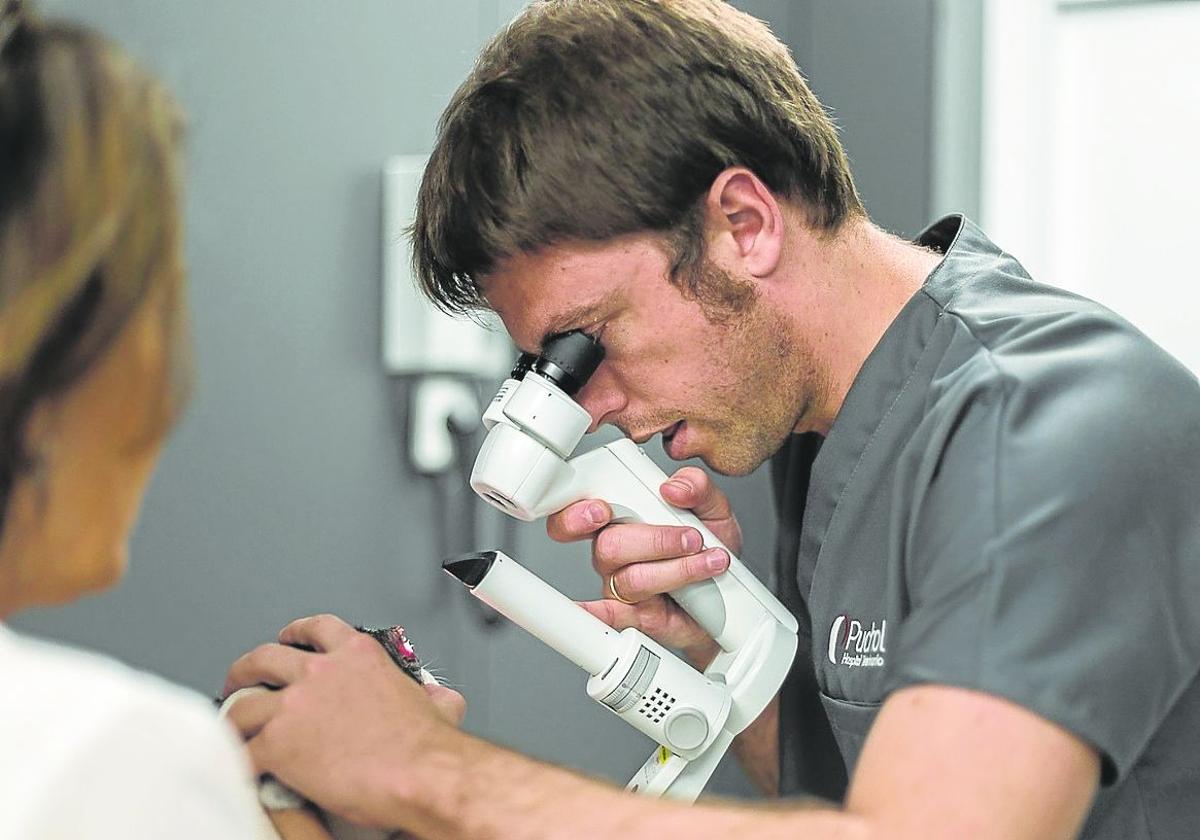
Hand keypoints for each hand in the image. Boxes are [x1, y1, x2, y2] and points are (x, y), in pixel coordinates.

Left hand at [223, 614, 465, 828]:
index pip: (317, 628)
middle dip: (247, 670)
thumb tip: (438, 698)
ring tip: (234, 728)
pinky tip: (242, 767)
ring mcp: (294, 707)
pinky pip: (243, 751)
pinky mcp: (278, 745)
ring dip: (234, 717)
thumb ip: (431, 694)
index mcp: (358, 656)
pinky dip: (239, 760)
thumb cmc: (426, 747)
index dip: (296, 632)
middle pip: (264, 658)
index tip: (289, 638)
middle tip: (243, 681)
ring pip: (243, 706)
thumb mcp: (438, 704)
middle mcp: (321, 673)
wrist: (418, 775)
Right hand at [546, 466, 740, 667]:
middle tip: (691, 538)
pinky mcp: (634, 615)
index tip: (601, 511)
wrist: (728, 591)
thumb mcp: (711, 507)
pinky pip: (611, 616)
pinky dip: (598, 614)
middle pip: (609, 545)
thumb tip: (675, 487)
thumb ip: (697, 487)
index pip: (580, 511)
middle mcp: (614, 552)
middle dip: (655, 541)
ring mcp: (620, 584)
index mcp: (621, 518)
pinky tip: (592, 610)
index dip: (578, 513)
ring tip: (708, 562)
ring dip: (678, 570)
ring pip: (633, 578)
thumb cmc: (708, 546)